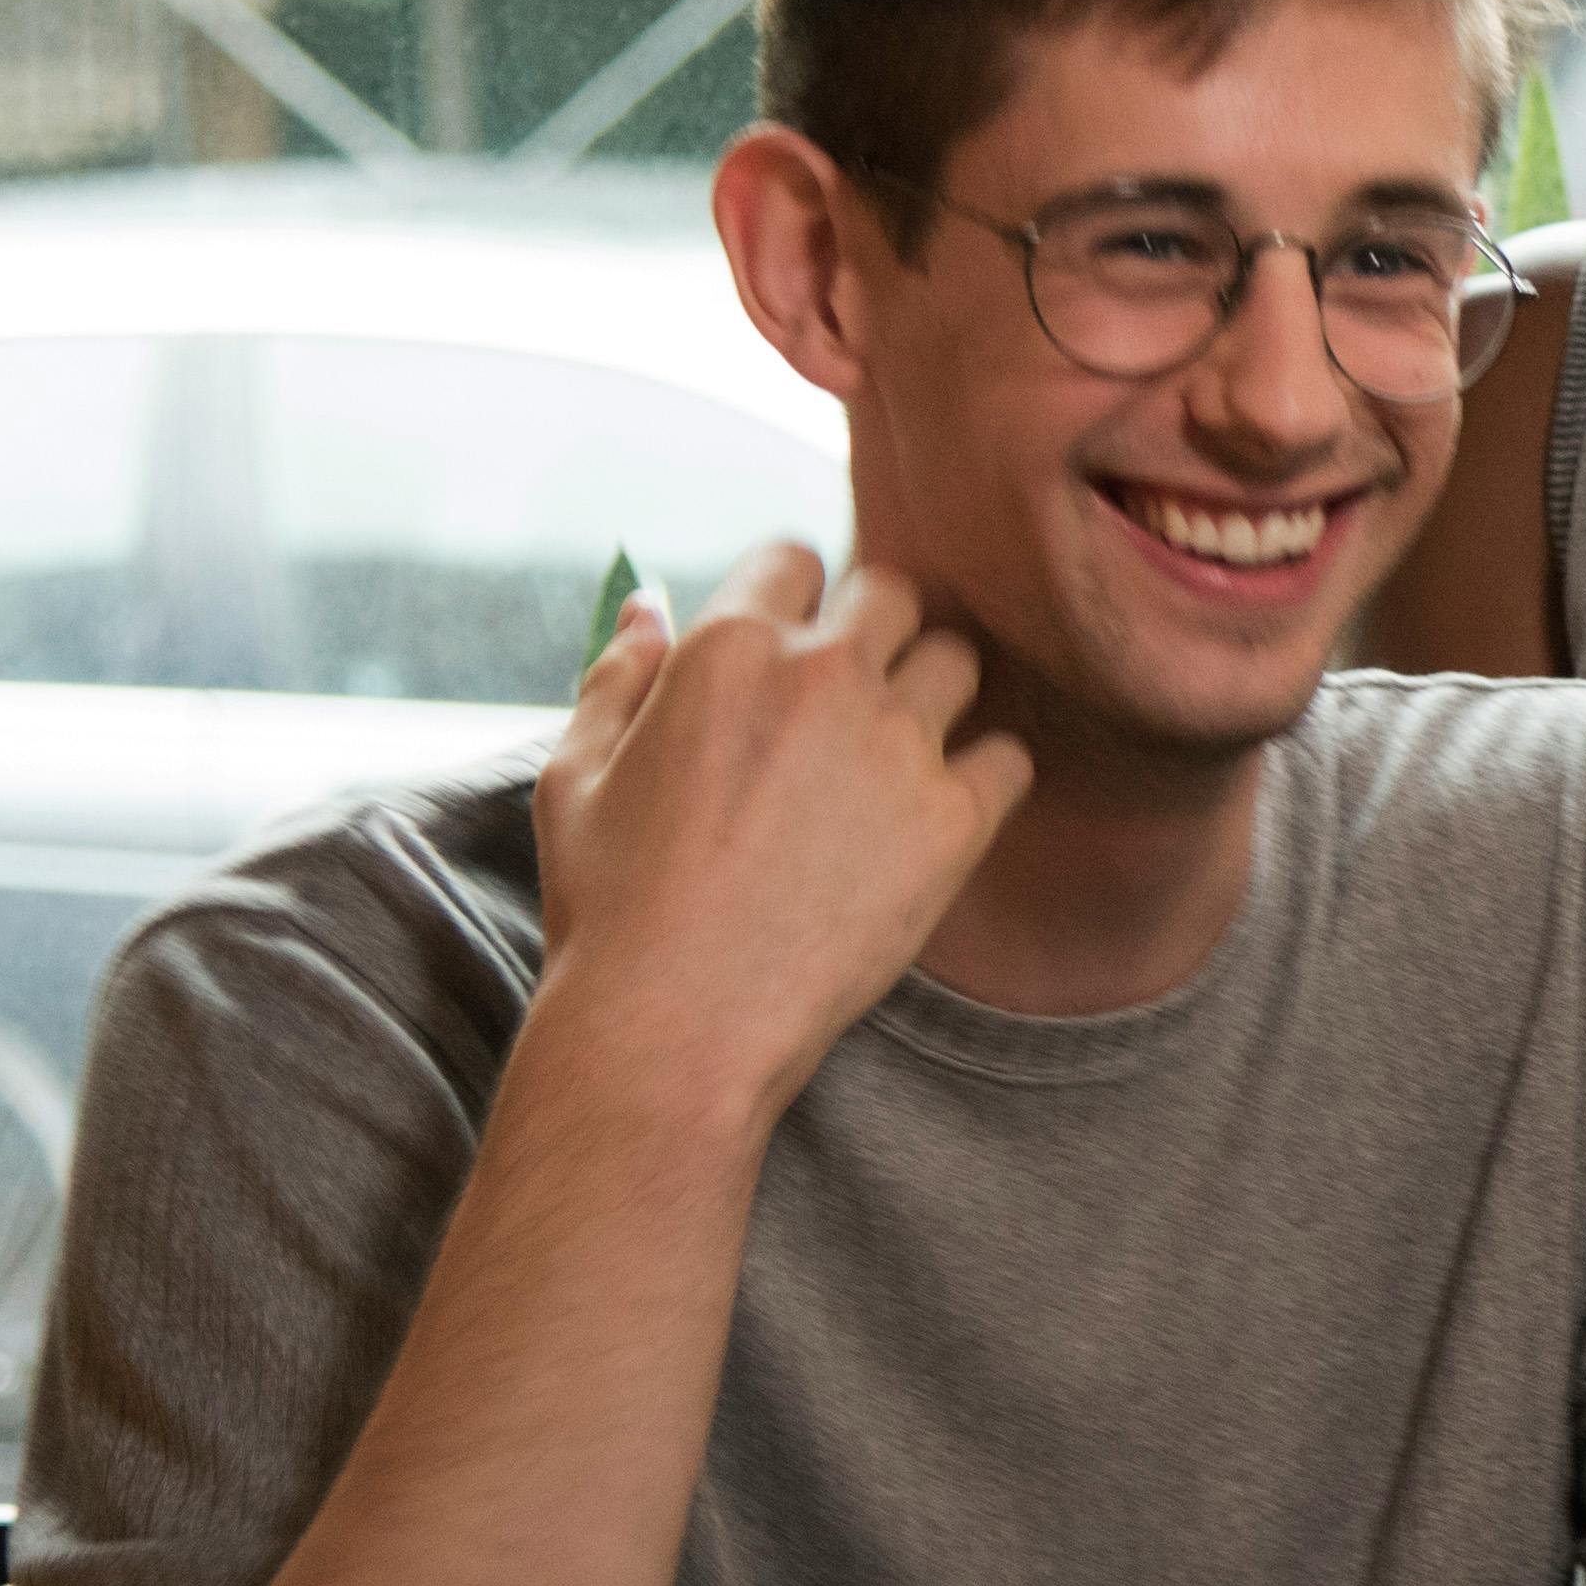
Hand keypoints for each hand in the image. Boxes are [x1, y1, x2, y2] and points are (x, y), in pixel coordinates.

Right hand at [531, 547, 1034, 1119]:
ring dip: (932, 695)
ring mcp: (897, 746)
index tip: (791, 646)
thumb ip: (618, 676)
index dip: (794, 599)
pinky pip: (1011, 759)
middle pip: (894, 595)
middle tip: (852, 699)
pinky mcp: (954, 822)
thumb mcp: (574, 777)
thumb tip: (649, 602)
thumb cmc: (612, 908)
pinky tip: (943, 813)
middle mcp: (824, 677)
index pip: (797, 559)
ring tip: (893, 758)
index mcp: (729, 649)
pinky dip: (985, 777)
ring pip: (959, 663)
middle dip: (875, 632)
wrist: (674, 1027)